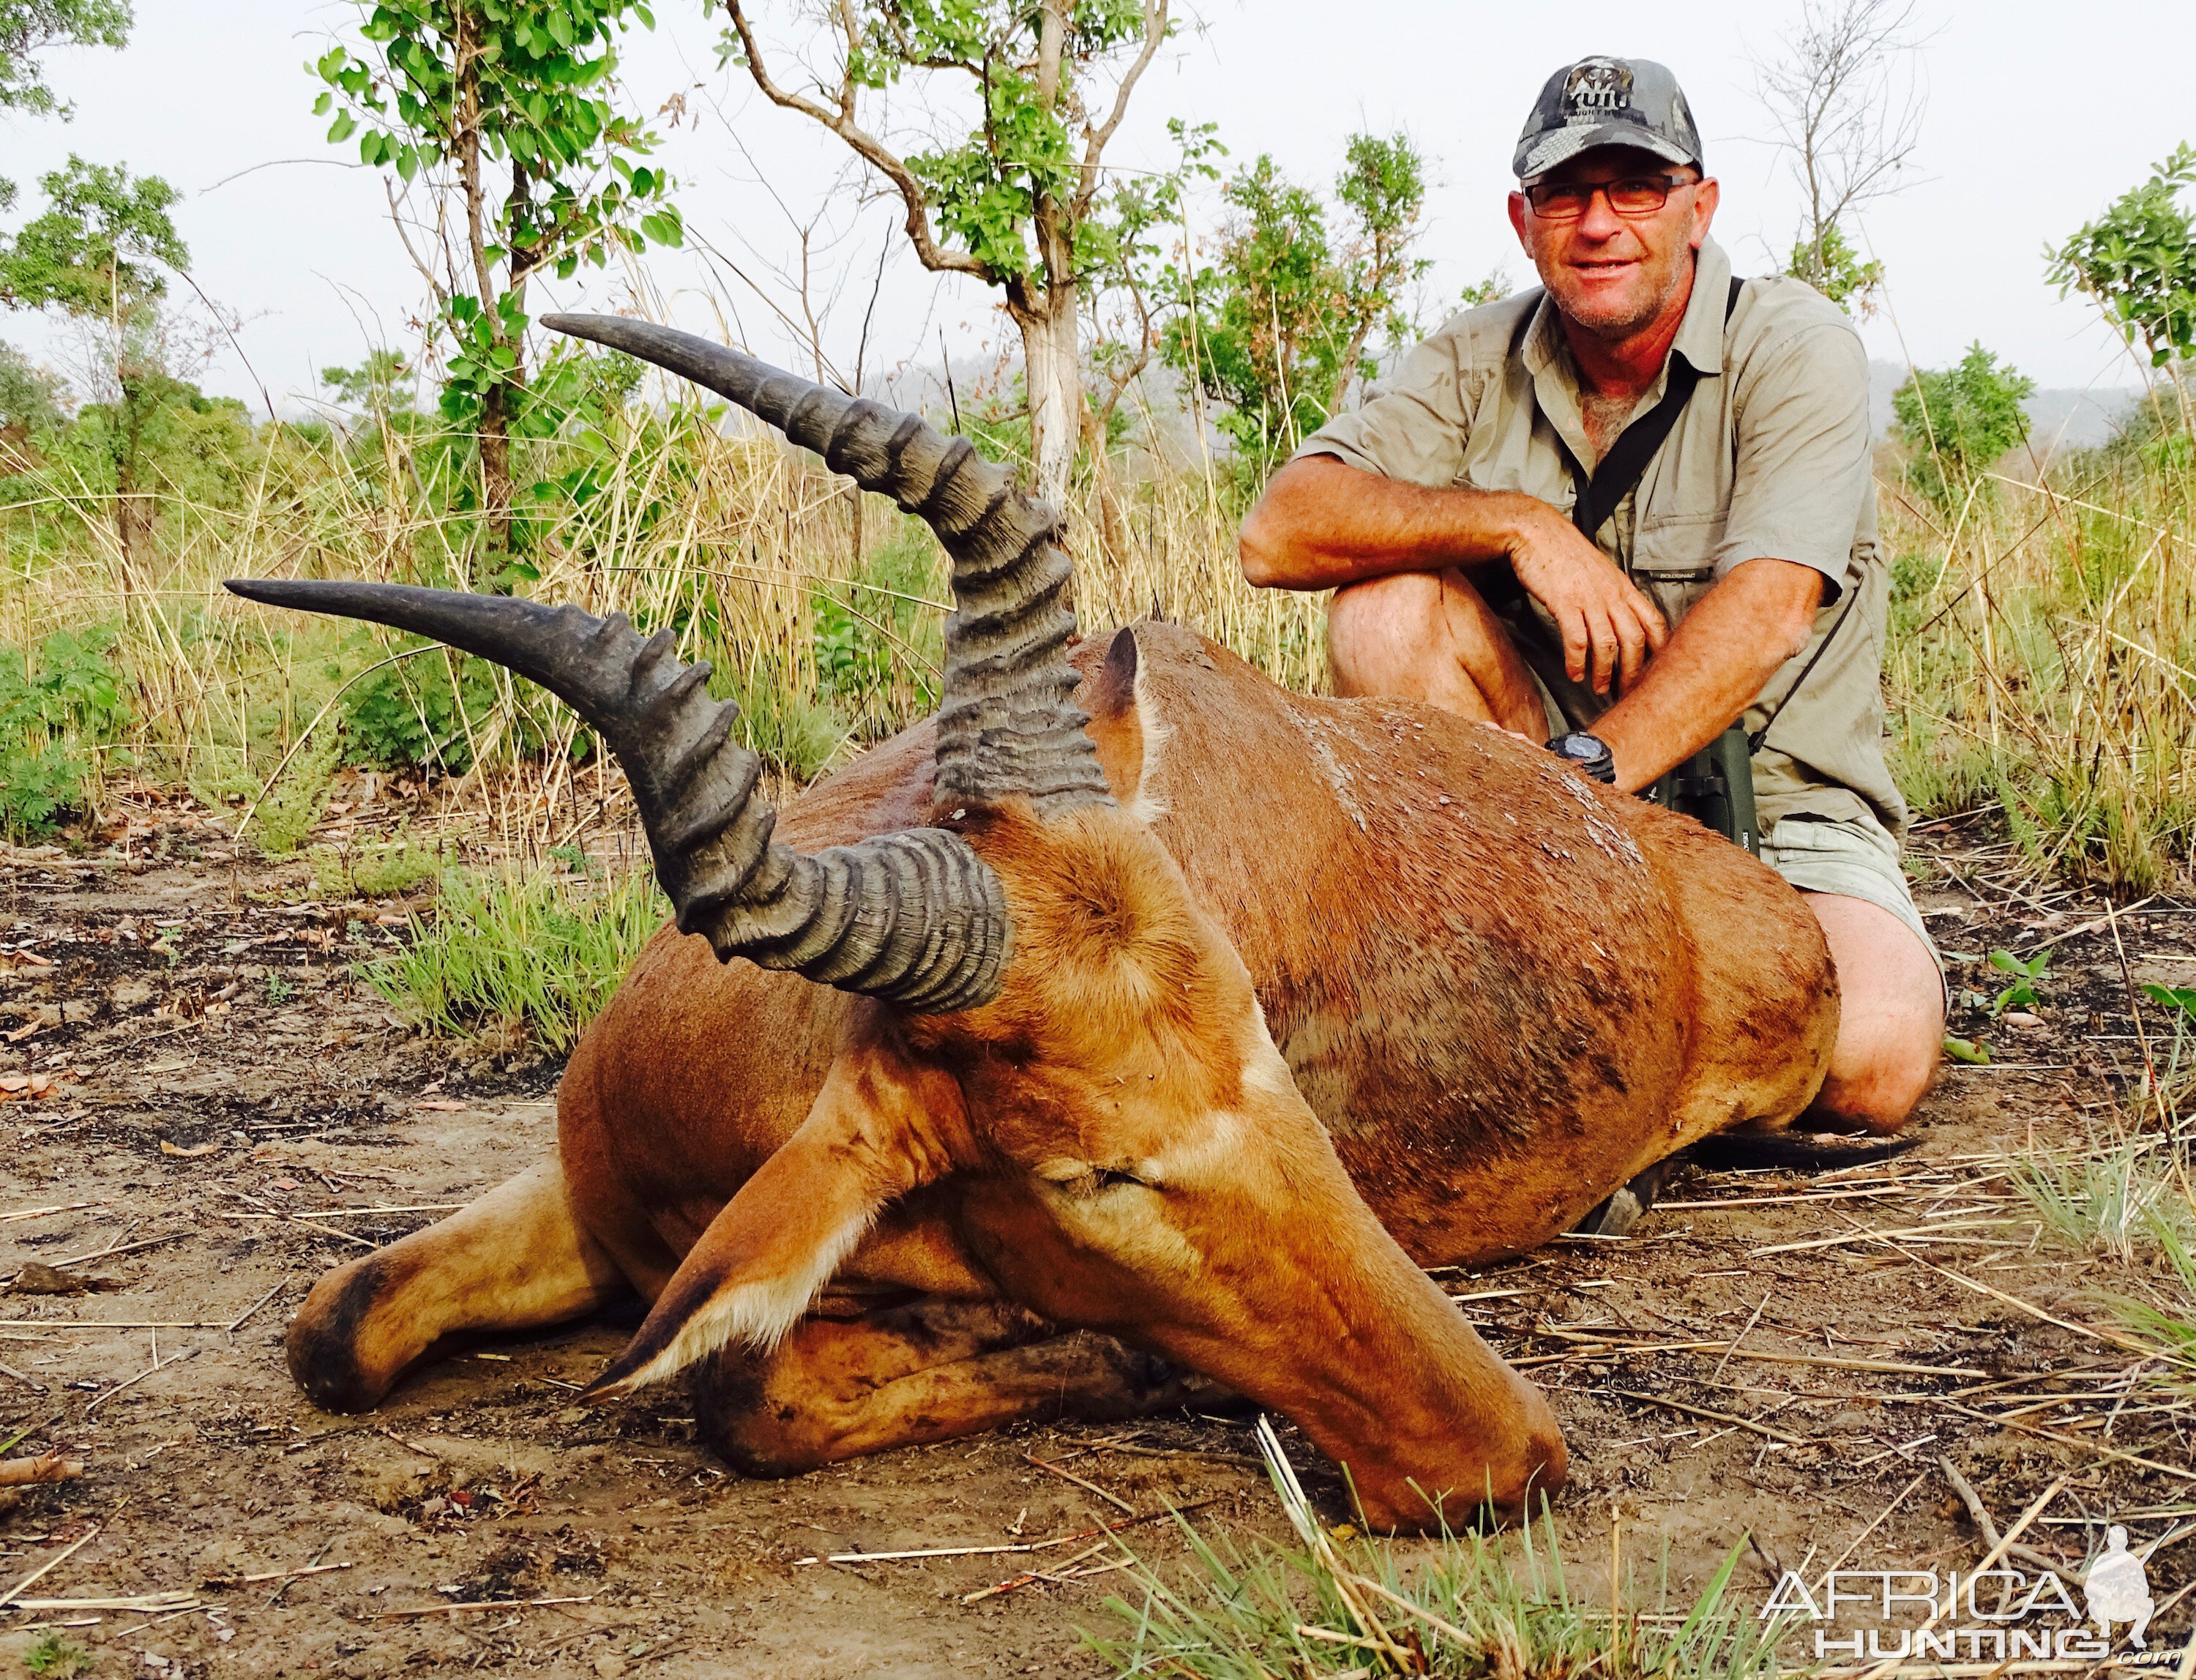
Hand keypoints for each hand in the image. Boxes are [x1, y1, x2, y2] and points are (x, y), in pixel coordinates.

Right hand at [1505, 503, 1667, 694]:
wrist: (1537, 532)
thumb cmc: (1564, 552)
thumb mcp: (1598, 571)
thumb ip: (1612, 593)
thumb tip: (1617, 618)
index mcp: (1623, 586)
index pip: (1654, 621)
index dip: (1659, 649)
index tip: (1655, 670)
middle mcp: (1611, 594)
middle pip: (1634, 639)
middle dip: (1633, 671)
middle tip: (1627, 691)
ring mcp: (1589, 598)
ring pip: (1607, 644)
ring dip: (1604, 672)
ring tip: (1599, 689)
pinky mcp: (1565, 602)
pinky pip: (1576, 640)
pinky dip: (1576, 661)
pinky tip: (1574, 673)